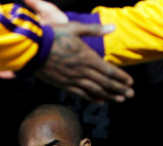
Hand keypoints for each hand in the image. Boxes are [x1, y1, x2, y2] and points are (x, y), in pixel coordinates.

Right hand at [0, 0, 133, 103]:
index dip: (121, 77)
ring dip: (109, 95)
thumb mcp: (74, 28)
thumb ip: (94, 30)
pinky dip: (91, 98)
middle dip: (119, 88)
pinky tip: (100, 101)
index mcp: (87, 57)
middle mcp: (82, 70)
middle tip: (130, 94)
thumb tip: (113, 27)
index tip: (130, 82)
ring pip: (95, 90)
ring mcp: (72, 79)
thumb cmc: (53, 36)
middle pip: (105, 82)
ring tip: (120, 99)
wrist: (32, 49)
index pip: (109, 70)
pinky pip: (80, 93)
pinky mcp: (63, 84)